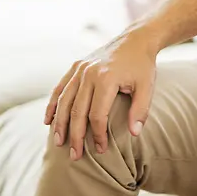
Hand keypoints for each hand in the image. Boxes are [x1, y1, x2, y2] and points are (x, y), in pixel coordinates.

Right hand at [43, 34, 157, 160]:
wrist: (135, 40)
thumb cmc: (142, 66)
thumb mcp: (148, 87)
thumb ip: (141, 110)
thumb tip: (134, 133)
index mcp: (106, 79)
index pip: (97, 115)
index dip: (98, 134)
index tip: (100, 149)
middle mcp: (89, 73)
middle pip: (77, 111)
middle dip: (75, 135)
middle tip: (74, 155)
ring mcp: (80, 69)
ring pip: (64, 101)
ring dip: (60, 124)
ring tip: (58, 143)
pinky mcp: (76, 66)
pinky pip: (60, 88)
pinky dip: (52, 105)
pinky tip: (48, 121)